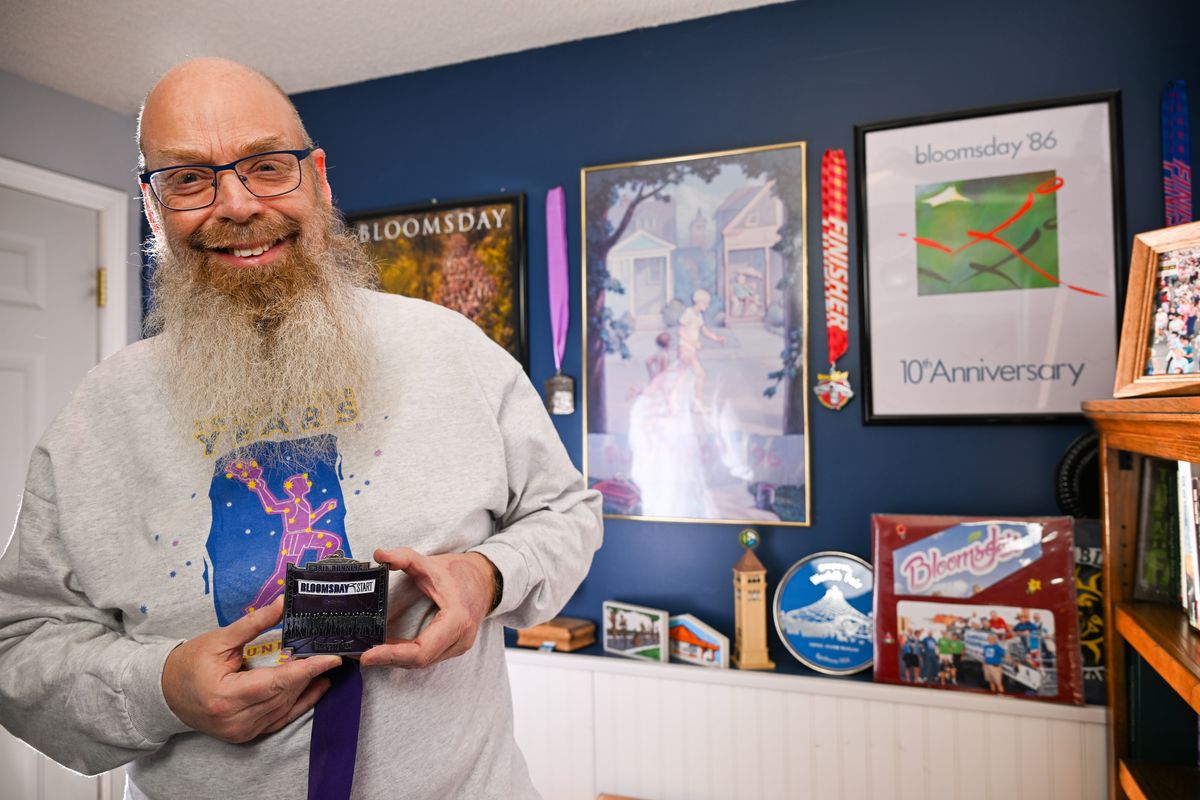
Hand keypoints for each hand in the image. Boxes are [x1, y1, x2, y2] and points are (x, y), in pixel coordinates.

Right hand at [161, 597, 341, 742]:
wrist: (164, 693)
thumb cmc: (189, 663)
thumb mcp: (220, 639)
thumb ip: (254, 623)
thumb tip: (283, 603)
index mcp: (225, 696)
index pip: (276, 682)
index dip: (306, 669)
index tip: (331, 658)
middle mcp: (234, 719)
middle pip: (284, 695)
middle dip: (310, 675)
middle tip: (331, 655)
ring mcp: (239, 731)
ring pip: (284, 708)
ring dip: (306, 688)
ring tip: (325, 668)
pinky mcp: (244, 734)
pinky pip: (278, 719)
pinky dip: (298, 704)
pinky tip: (314, 688)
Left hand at [359, 548, 494, 668]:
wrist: (486, 579)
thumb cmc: (460, 572)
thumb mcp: (430, 563)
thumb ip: (404, 558)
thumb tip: (380, 554)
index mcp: (456, 620)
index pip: (420, 651)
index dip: (392, 655)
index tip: (368, 655)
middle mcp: (460, 639)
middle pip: (419, 661)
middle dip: (388, 659)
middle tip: (360, 655)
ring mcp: (459, 646)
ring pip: (422, 663)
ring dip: (396, 659)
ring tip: (370, 652)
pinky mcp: (454, 647)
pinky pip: (427, 657)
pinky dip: (406, 655)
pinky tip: (388, 648)